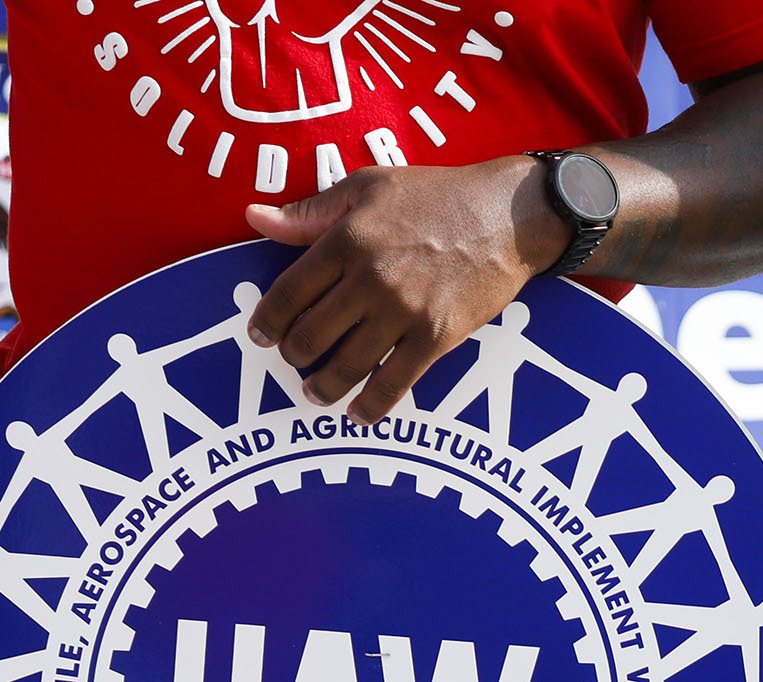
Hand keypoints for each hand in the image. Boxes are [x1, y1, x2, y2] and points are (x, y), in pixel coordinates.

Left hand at [243, 160, 570, 420]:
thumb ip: (310, 212)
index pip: (289, 291)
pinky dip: (372, 405)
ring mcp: (404, 312)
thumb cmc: (438, 196)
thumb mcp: (367, 187)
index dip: (268, 320)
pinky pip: (395, 381)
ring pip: (347, 364)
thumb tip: (255, 218)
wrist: (507, 215)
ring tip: (316, 393)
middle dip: (294, 355)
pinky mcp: (437, 337)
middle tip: (294, 361)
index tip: (260, 334)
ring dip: (324, 386)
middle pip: (312, 333)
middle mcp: (370, 278)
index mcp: (347, 240)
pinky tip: (359, 414)